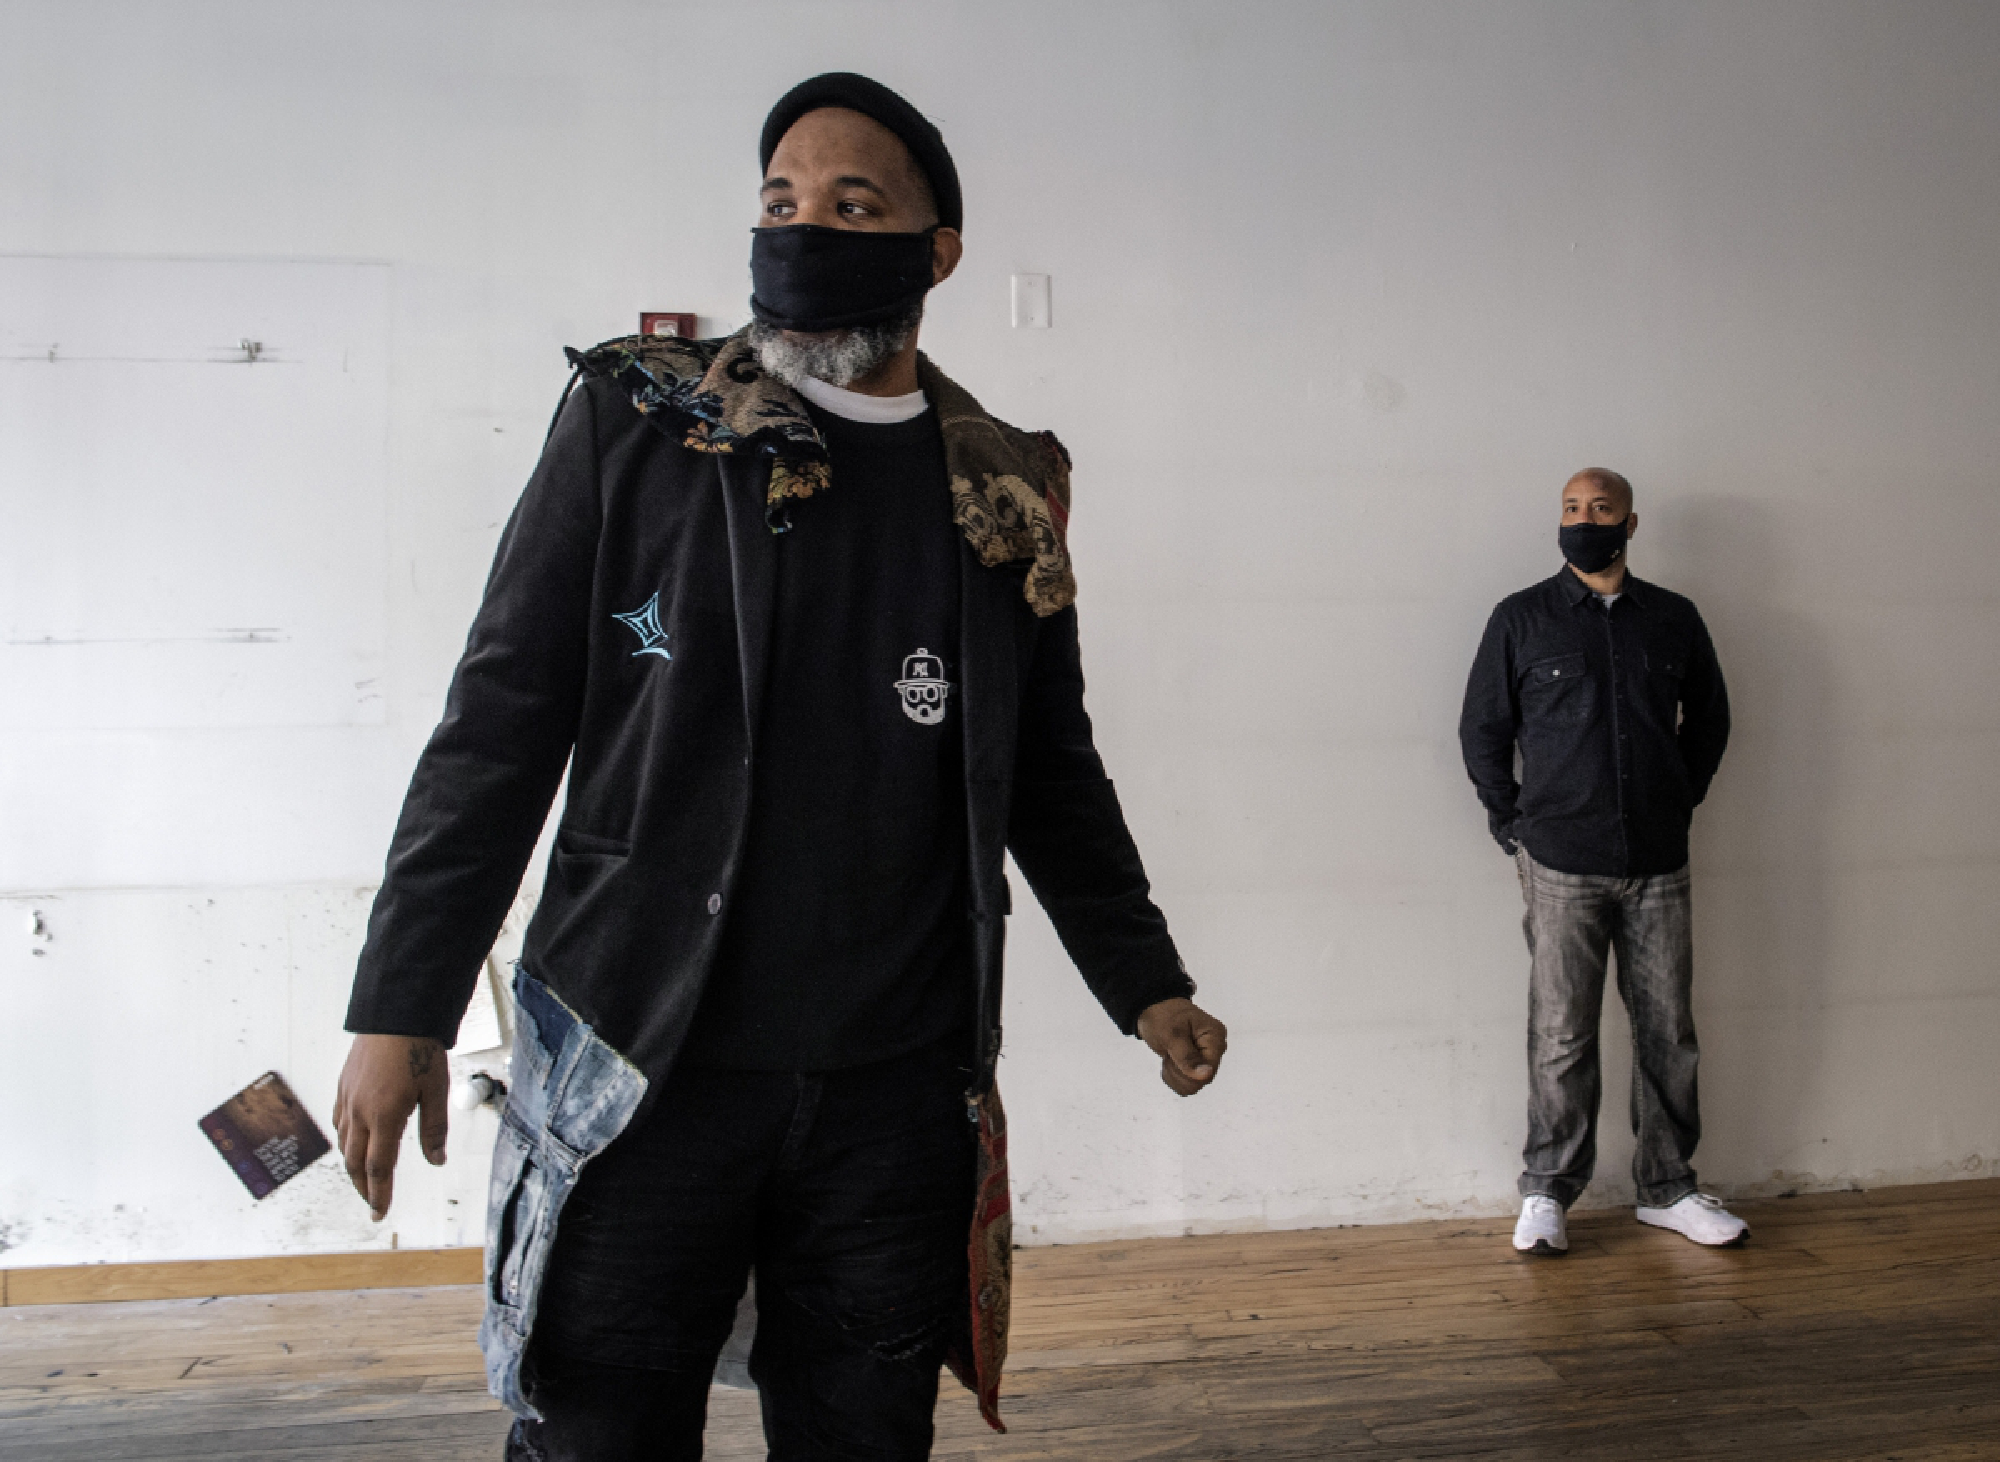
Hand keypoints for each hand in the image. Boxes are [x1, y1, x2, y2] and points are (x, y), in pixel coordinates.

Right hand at [332, 1034, 448, 1219]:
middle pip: (355, 1162)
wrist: (395, 1013)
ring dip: (353, 1166)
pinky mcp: (343, 1085)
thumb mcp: (436, 1090)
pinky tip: (353, 1143)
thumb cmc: (419, 1049)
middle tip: (372, 1204)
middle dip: (363, 1188)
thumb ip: (434, 1129)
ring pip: (344, 1144)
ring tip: (365, 1179)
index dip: (380, 1194)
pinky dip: (345, 1140)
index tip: (380, 1213)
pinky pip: (338, 1122)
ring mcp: (347, 1098)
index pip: (379, 1168)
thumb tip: (437, 1161)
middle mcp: (359, 1112)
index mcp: (384, 1117)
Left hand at [1135, 997, 1227, 1096]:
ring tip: (1170, 1054)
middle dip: (1179, 1071)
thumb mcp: (1171, 1035)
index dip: (1188, 1071)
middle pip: (1201, 1081)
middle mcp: (1215, 1050)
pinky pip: (1186, 1084)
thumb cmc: (1163, 1016)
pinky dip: (1173, 1077)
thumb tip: (1206, 1075)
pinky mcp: (1196, 1065)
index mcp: (1215, 1038)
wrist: (1154, 1008)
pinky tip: (1170, 1060)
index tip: (1173, 1056)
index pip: (1209, 1070)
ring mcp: (1206, 1058)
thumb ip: (1187, 1056)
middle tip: (1170, 1052)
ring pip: (1193, 1086)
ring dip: (1174, 1074)